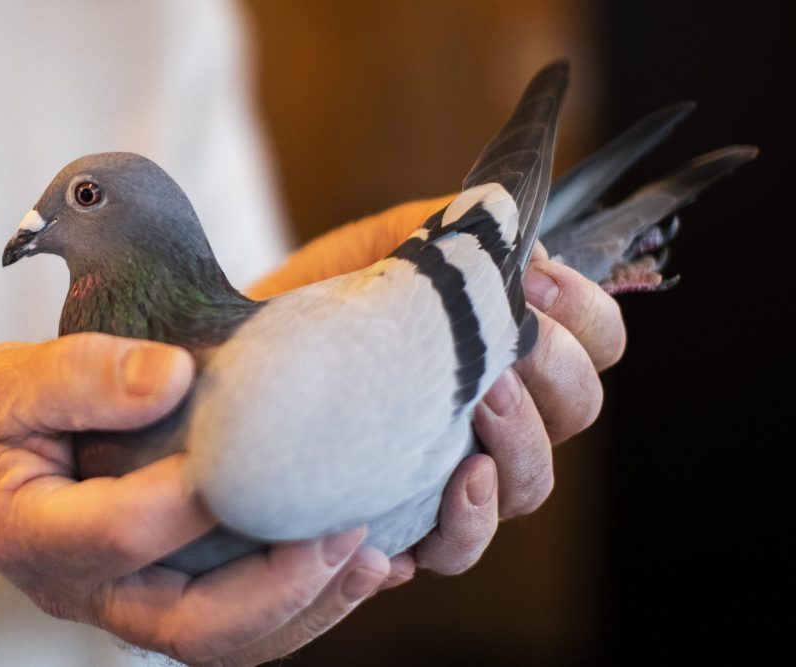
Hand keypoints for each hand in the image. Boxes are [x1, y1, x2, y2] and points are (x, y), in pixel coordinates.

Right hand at [0, 335, 390, 665]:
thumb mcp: (16, 379)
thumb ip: (84, 376)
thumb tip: (175, 377)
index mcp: (32, 532)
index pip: (122, 532)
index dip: (194, 501)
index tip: (266, 454)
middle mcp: (80, 589)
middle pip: (189, 625)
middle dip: (278, 586)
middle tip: (346, 534)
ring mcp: (122, 603)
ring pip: (221, 641)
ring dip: (303, 608)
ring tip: (372, 561)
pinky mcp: (157, 594)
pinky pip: (231, 624)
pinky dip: (296, 605)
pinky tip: (350, 568)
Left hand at [251, 196, 625, 581]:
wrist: (237, 356)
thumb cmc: (314, 299)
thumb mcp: (379, 247)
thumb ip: (448, 237)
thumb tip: (521, 247)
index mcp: (503, 346)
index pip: (596, 341)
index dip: (586, 316)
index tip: (536, 286)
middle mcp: (494, 414)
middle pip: (578, 410)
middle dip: (555, 374)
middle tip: (502, 349)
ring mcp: (453, 471)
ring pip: (530, 485)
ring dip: (519, 444)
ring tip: (476, 404)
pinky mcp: (404, 519)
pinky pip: (458, 548)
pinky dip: (462, 525)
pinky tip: (446, 487)